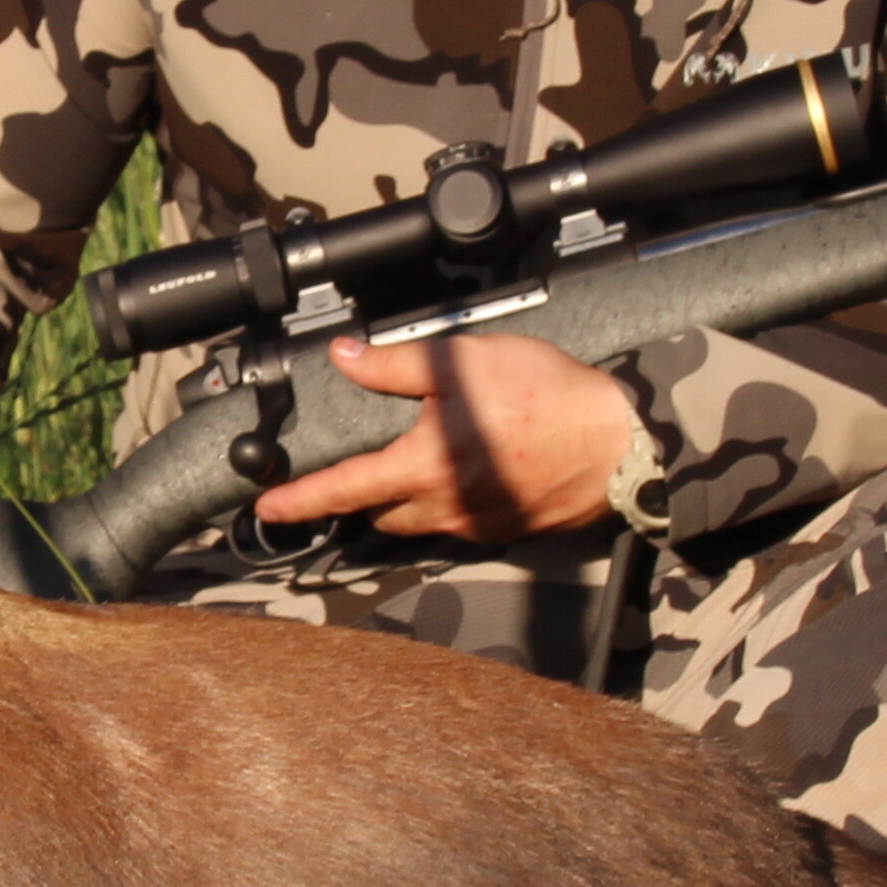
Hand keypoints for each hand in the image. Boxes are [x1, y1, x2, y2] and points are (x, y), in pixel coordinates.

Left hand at [254, 331, 641, 541]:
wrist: (620, 445)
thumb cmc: (549, 398)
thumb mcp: (463, 362)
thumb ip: (396, 364)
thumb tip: (345, 356)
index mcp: (423, 468)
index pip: (342, 490)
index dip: (298, 501)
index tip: (266, 510)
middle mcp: (444, 508)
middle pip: (377, 514)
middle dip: (358, 498)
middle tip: (349, 475)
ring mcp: (477, 525)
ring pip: (417, 523)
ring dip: (401, 502)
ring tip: (409, 469)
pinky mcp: (506, 530)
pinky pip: (458, 524)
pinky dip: (445, 504)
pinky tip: (463, 474)